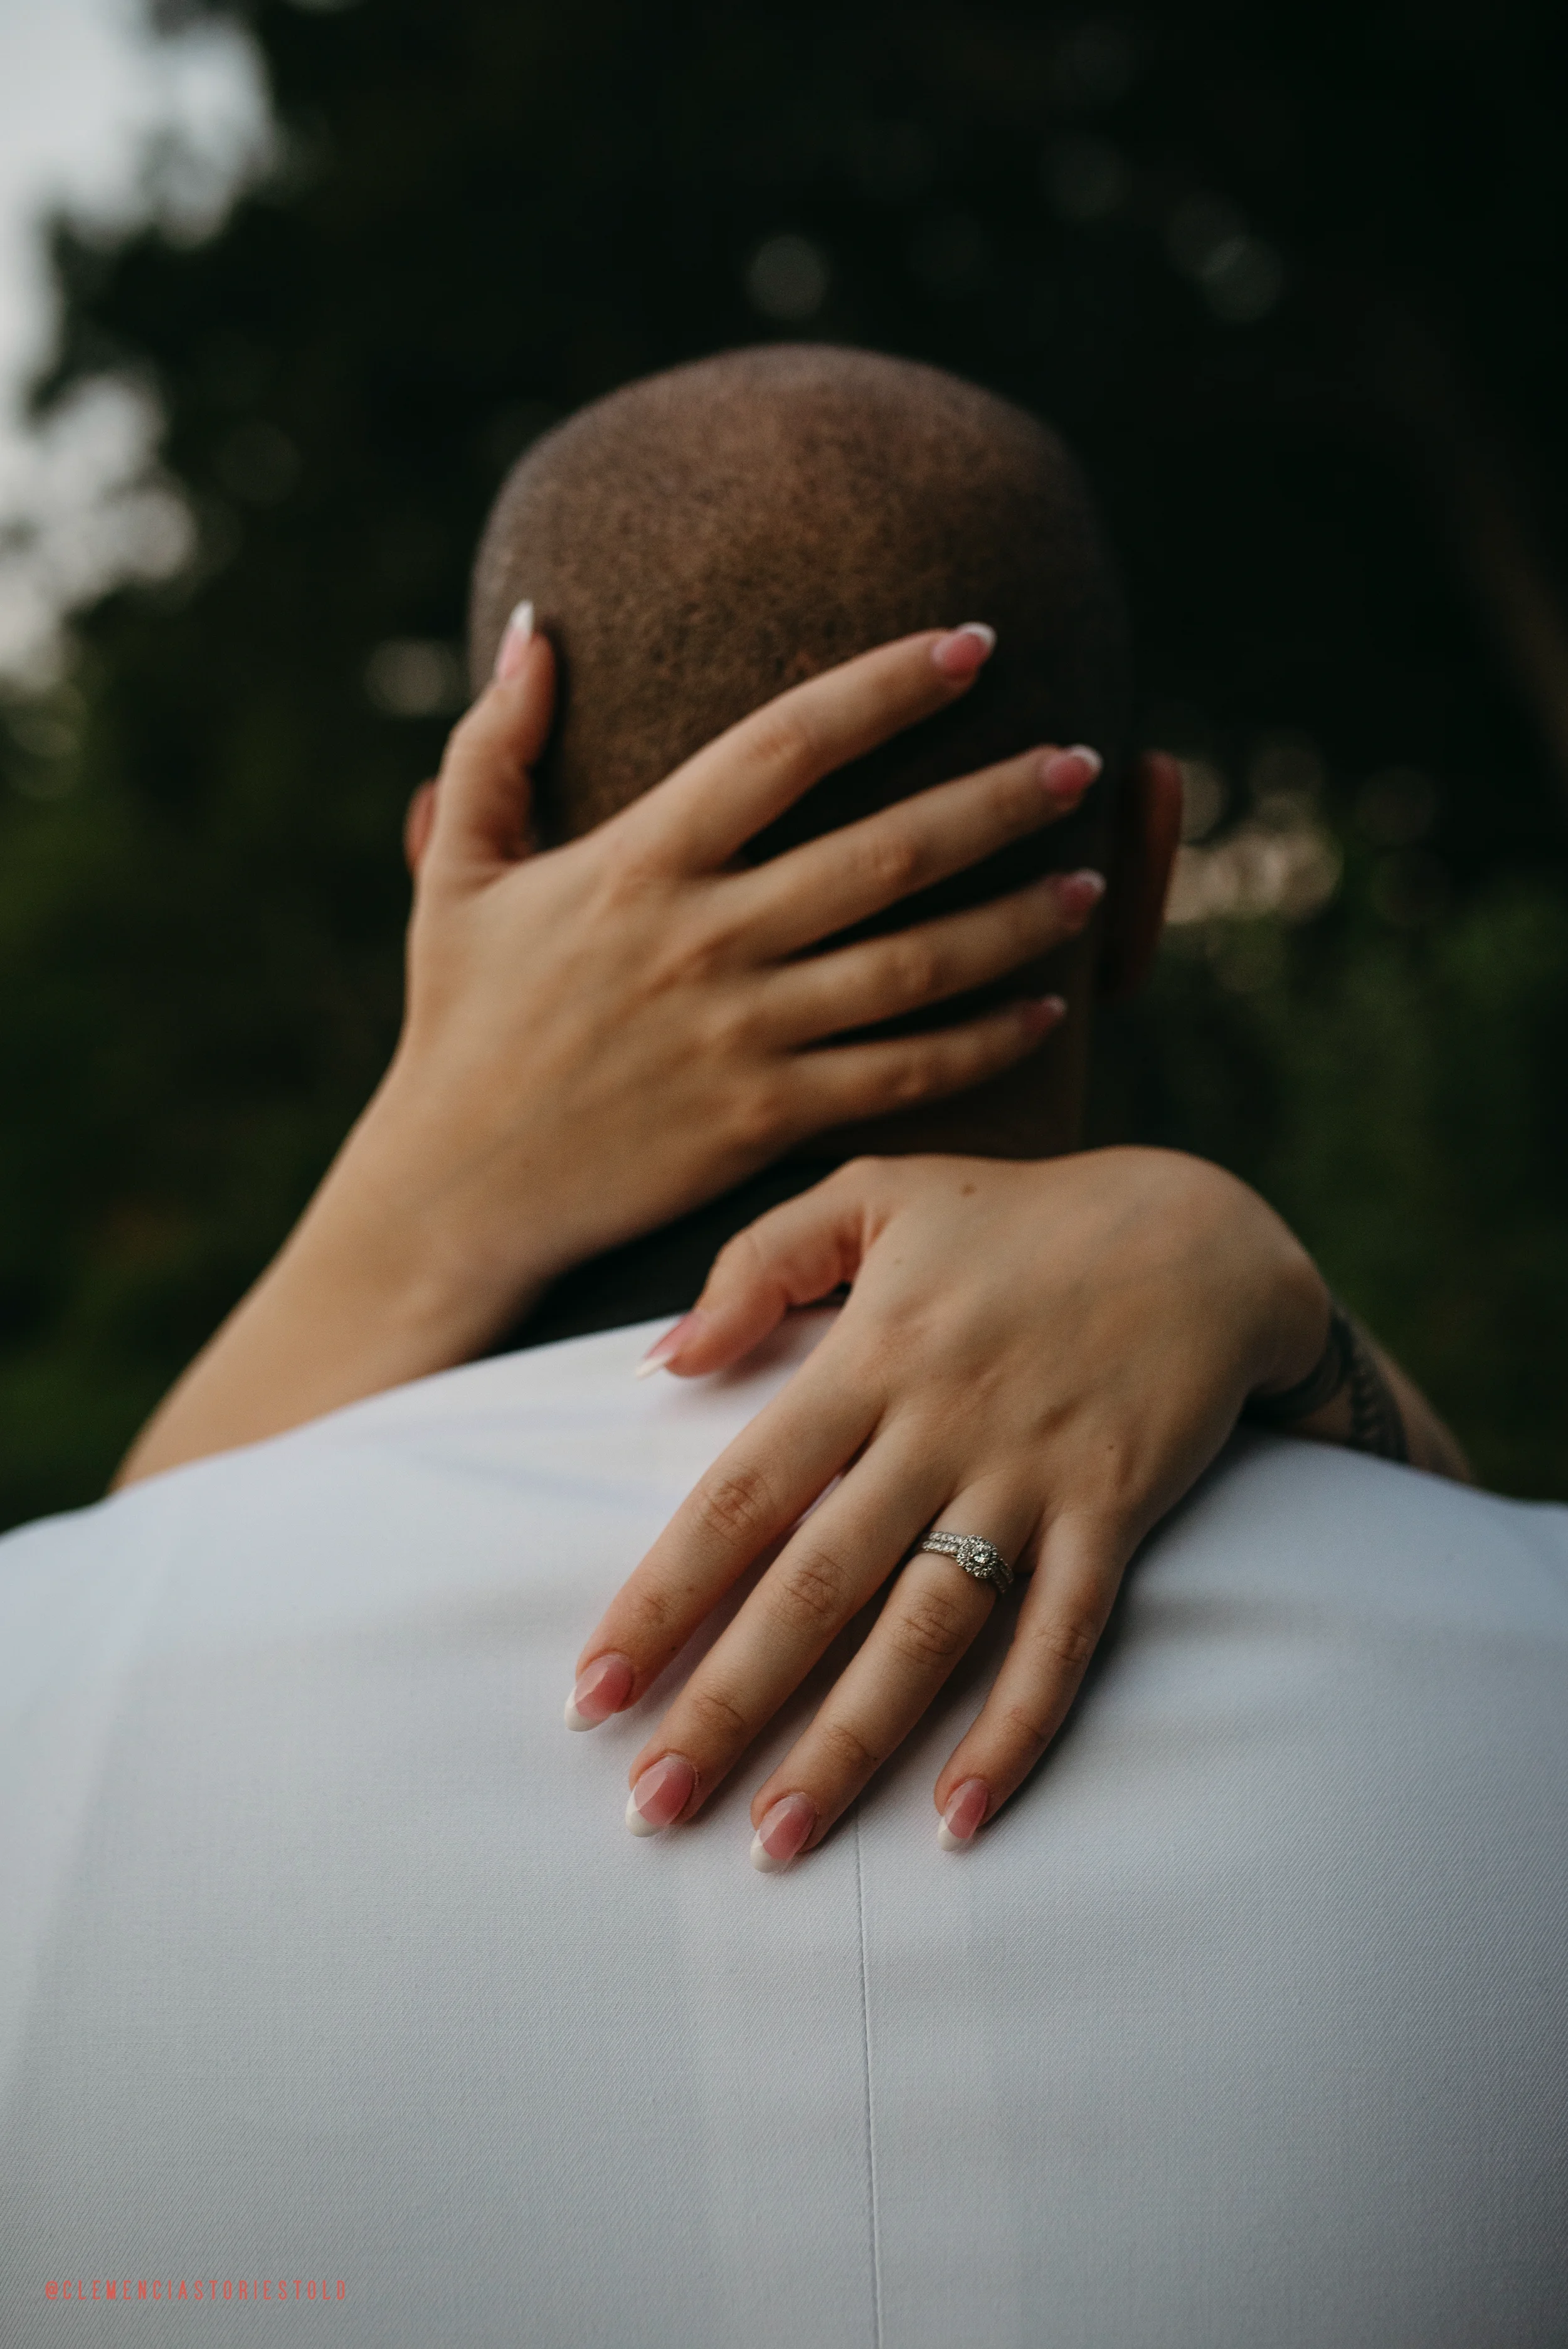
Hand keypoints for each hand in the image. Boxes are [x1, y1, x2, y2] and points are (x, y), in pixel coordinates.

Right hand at [341, 617, 1106, 1338]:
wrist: (459, 1191)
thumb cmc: (461, 1024)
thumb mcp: (457, 873)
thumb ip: (493, 744)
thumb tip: (531, 624)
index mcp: (640, 861)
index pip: (786, 744)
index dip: (887, 685)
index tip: (973, 643)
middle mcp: (704, 939)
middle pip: (885, 851)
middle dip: (997, 800)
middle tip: (1082, 760)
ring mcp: (742, 1034)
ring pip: (912, 965)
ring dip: (1014, 921)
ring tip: (1088, 881)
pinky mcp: (764, 1119)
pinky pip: (899, 1074)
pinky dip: (980, 1044)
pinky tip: (1045, 1011)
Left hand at [567, 1150, 1330, 1861]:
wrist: (1201, 1229)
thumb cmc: (1018, 1215)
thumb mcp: (875, 1194)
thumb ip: (758, 1265)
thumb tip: (662, 1363)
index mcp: (867, 1356)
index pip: (742, 1496)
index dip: (662, 1596)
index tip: (591, 1691)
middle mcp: (939, 1428)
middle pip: (816, 1585)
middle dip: (727, 1703)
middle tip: (654, 1804)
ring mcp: (1029, 1478)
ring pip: (927, 1629)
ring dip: (850, 1743)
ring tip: (775, 1839)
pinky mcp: (1114, 1514)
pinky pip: (1062, 1637)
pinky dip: (1015, 1728)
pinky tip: (959, 1819)